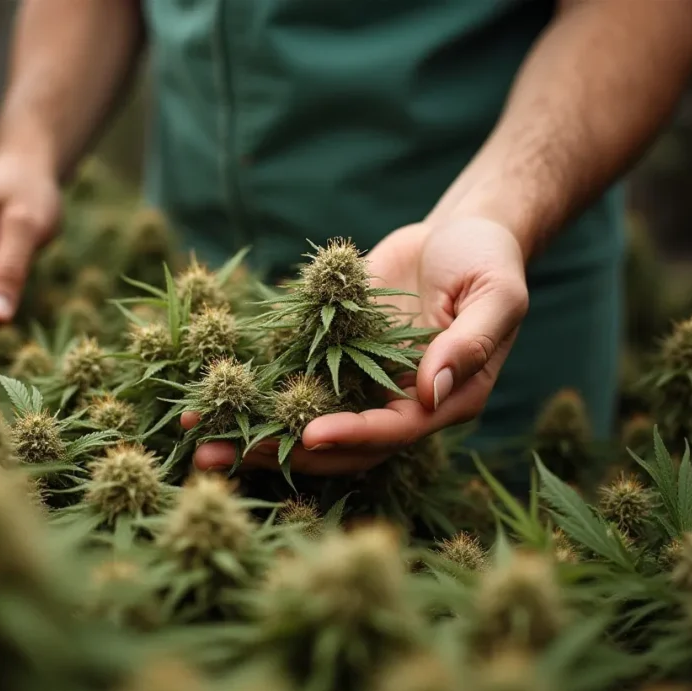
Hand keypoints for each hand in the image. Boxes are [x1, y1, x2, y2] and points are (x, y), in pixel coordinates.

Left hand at [186, 217, 529, 474]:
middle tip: (219, 456)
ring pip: (303, 417)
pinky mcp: (333, 353)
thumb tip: (429, 390)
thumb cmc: (488, 261)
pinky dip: (252, 384)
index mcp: (441, 401)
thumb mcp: (497, 296)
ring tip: (194, 437)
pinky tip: (204, 389)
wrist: (459, 232)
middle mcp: (396, 401)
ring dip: (252, 430)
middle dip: (279, 451)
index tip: (310, 436)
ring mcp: (360, 381)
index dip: (352, 435)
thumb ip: (468, 343)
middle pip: (335, 441)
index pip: (391, 431)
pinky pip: (291, 375)